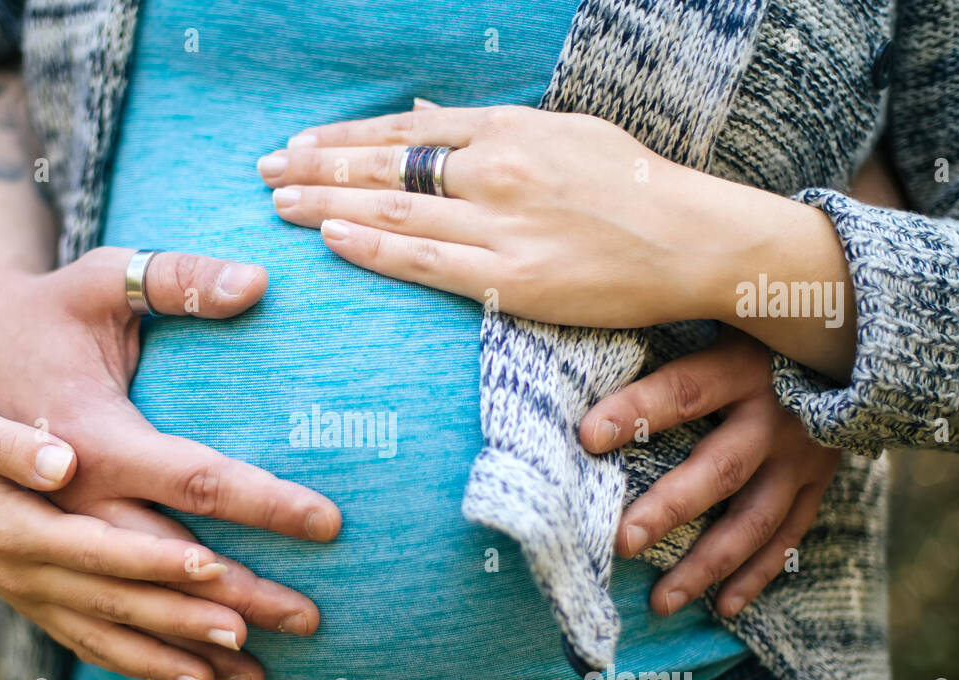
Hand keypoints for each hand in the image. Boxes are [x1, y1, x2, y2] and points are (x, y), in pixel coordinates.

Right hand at [0, 393, 277, 679]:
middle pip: (130, 602)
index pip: (109, 542)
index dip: (165, 558)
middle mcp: (31, 573)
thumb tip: (61, 464)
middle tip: (276, 625)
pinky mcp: (43, 607)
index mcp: (20, 522)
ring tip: (255, 673)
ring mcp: (36, 597)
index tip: (222, 566)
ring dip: (187, 656)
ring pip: (119, 636)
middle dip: (203, 618)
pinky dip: (148, 668)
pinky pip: (98, 648)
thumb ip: (7, 443)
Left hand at [259, 104, 857, 379]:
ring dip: (327, 205)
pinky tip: (331, 239)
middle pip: (386, 164)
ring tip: (279, 203)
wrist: (694, 240)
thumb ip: (494, 131)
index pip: (405, 127)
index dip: (345, 138)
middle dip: (316, 167)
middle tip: (264, 171)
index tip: (299, 144)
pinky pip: (427, 262)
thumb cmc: (633, 187)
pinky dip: (374, 249)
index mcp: (510, 128)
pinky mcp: (512, 278)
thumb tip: (429, 123)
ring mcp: (502, 223)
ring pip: (395, 210)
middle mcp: (497, 168)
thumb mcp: (564, 133)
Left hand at [578, 329, 840, 617]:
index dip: (638, 412)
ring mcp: (802, 456)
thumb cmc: (761, 318)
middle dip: (669, 509)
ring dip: (707, 564)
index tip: (586, 436)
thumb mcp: (727, 306)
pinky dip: (757, 575)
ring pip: (753, 521)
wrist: (863, 333)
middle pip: (718, 470)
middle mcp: (776, 416)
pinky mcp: (819, 482)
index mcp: (744, 366)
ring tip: (661, 602)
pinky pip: (788, 537)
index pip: (685, 391)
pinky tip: (724, 607)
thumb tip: (599, 306)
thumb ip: (672, 314)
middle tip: (621, 542)